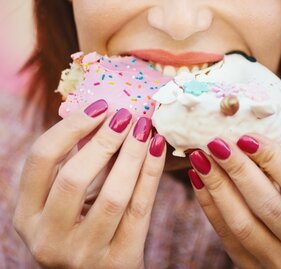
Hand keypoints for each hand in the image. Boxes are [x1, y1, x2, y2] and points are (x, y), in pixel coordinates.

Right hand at [13, 100, 166, 268]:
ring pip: (113, 194)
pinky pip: (140, 209)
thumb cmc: (82, 229)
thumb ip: (78, 167)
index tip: (100, 107)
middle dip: (104, 140)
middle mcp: (47, 237)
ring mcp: (83, 253)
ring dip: (132, 154)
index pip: (41, 160)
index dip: (70, 128)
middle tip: (127, 116)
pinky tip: (158, 148)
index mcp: (28, 215)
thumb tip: (106, 119)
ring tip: (145, 129)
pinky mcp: (118, 261)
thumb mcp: (66, 204)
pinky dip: (151, 173)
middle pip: (74, 177)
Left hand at [188, 131, 280, 268]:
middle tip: (214, 142)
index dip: (270, 157)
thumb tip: (260, 120)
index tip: (245, 135)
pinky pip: (227, 237)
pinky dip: (209, 207)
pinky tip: (199, 180)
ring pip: (242, 224)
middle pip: (267, 204)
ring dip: (217, 187)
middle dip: (237, 169)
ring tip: (200, 158)